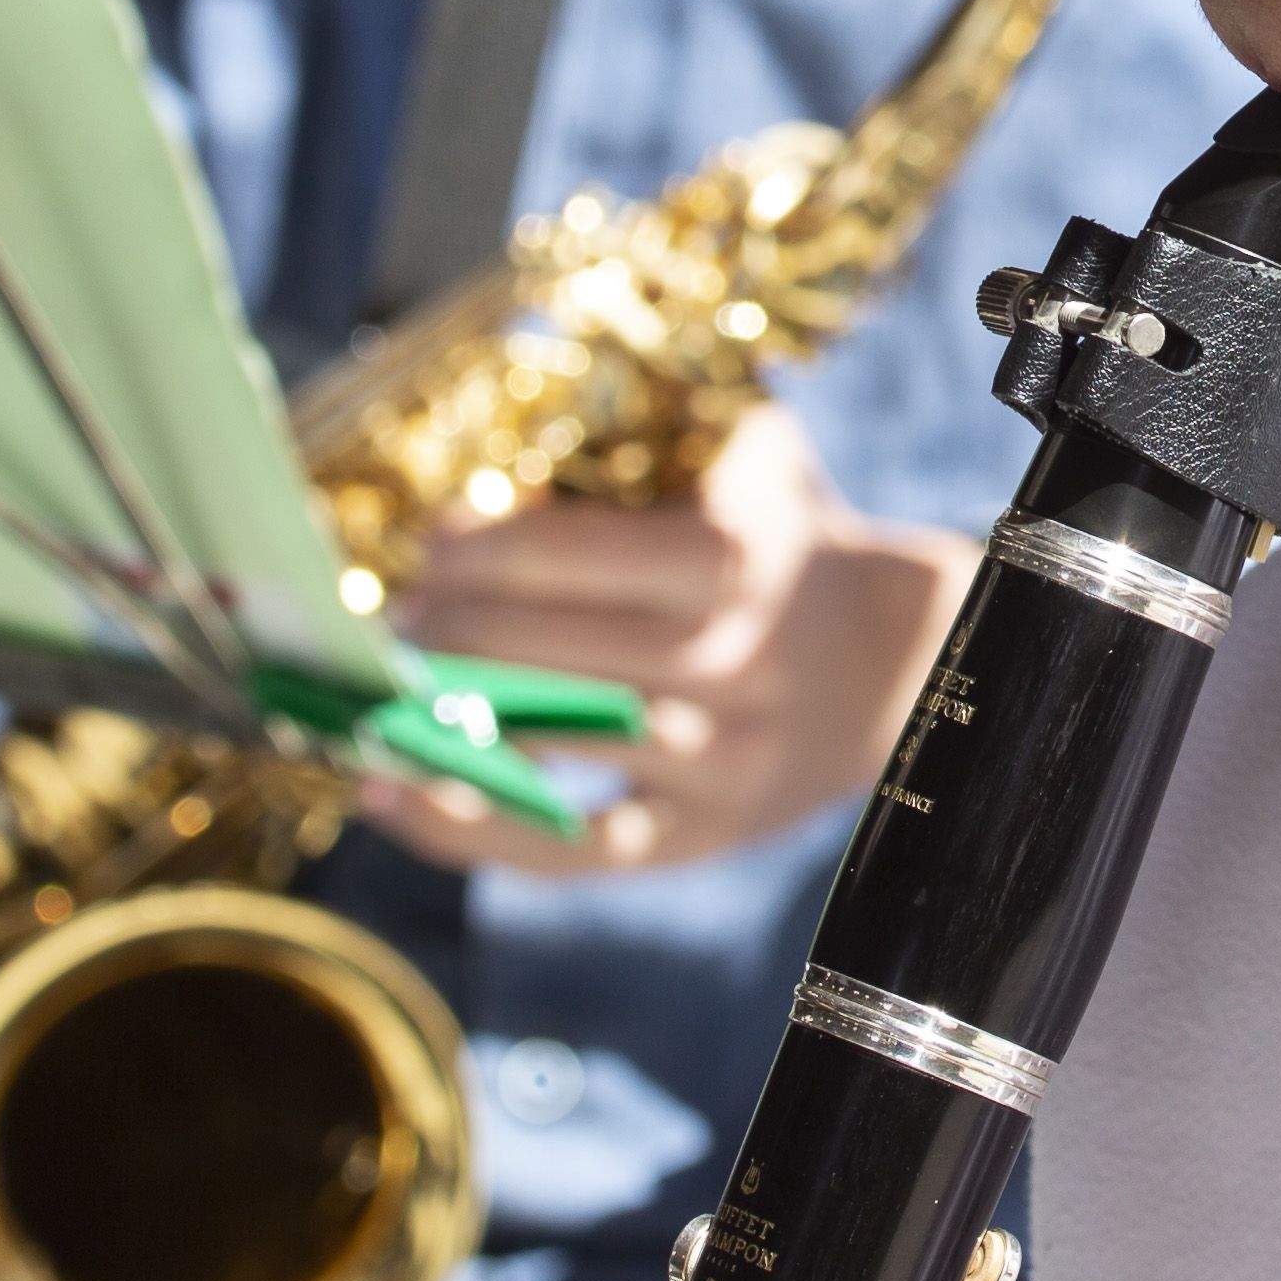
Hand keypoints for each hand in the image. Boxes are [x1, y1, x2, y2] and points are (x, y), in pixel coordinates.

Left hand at [372, 404, 973, 878]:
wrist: (905, 663)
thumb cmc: (790, 536)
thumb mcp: (752, 455)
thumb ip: (654, 429)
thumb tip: (488, 454)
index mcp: (738, 560)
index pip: (571, 558)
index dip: (478, 551)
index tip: (427, 542)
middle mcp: (731, 666)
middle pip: (547, 655)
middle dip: (448, 634)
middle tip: (390, 618)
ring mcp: (720, 764)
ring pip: (554, 748)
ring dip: (445, 719)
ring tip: (374, 696)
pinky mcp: (703, 837)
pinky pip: (572, 851)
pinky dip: (470, 829)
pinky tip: (388, 795)